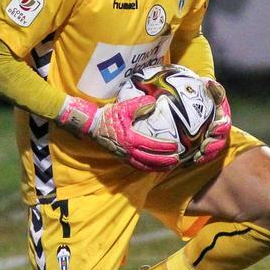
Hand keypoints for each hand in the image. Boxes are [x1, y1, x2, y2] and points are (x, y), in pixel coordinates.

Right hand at [55, 96, 179, 170]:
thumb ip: (139, 105)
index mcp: (130, 139)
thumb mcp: (123, 107)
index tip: (176, 147)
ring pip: (144, 165)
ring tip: (169, 166)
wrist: (92, 126)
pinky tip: (154, 167)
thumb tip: (153, 102)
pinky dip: (147, 168)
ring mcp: (124, 156)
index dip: (164, 148)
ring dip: (158, 167)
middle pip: (150, 159)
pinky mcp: (121, 157)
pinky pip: (137, 166)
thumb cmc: (108, 116)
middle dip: (165, 161)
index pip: (151, 145)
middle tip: (177, 160)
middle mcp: (128, 150)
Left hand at [192, 79, 231, 164]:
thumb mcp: (204, 86)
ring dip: (207, 154)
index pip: (224, 123)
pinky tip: (189, 161)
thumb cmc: (198, 90)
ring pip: (212, 149)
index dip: (221, 127)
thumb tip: (209, 83)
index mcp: (220, 115)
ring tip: (198, 158)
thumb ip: (210, 87)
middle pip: (219, 140)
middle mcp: (218, 128)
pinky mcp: (202, 145)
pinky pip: (202, 155)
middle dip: (214, 146)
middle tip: (204, 148)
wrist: (188, 97)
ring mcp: (211, 138)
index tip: (213, 128)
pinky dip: (197, 158)